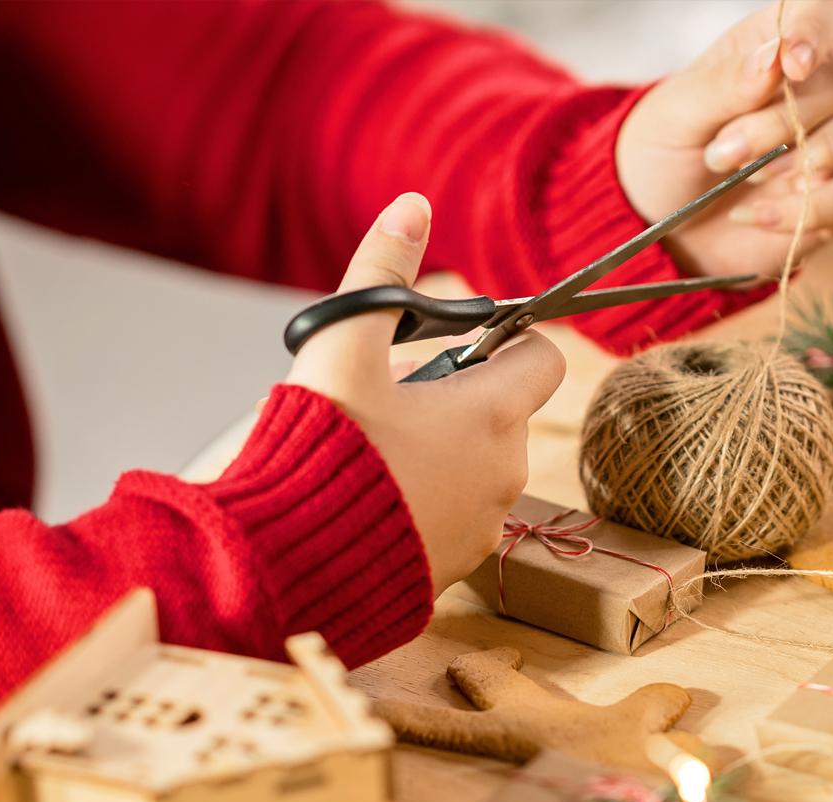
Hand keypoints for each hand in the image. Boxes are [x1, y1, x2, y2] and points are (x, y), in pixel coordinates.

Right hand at [287, 193, 564, 595]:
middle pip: (502, 412)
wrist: (289, 559)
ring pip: (479, 466)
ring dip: (443, 450)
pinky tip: (375, 499)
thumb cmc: (320, 447)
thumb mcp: (342, 347)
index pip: (543, 357)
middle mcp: (505, 472)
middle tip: (389, 401)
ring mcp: (484, 525)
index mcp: (491, 413)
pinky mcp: (457, 565)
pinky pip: (458, 516)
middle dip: (456, 397)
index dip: (509, 340)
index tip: (459, 345)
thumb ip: (381, 274)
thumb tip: (413, 206)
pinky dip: (430, 500)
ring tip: (375, 453)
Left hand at [616, 0, 832, 277]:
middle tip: (725, 154)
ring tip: (753, 179)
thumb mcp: (674, 117)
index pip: (819, 14)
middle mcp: (816, 92)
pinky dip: (808, 211)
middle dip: (785, 121)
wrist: (657, 223)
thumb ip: (722, 85)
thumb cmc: (664, 157)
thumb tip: (774, 58)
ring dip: (820, 153)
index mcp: (773, 51)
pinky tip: (755, 216)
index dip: (815, 32)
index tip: (792, 65)